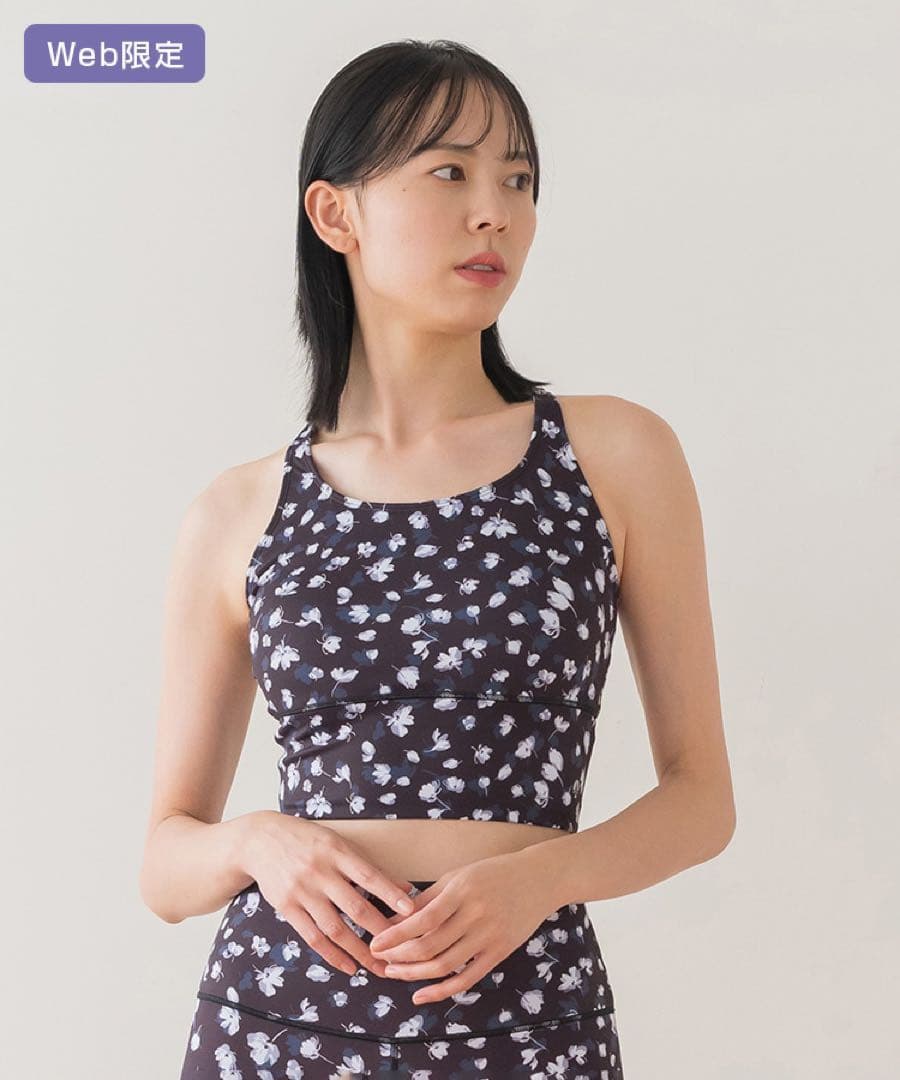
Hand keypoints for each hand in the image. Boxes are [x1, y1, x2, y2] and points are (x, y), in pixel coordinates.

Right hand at [240, 811, 417, 978]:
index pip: (369, 875)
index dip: (390, 894)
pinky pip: (313, 937)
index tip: (412, 910)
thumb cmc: (308, 839)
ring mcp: (302, 891)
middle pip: (355, 906)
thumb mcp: (338, 843)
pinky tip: (349, 967)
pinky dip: (332, 955)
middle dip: (380, 931)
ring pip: (335, 928)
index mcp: (336, 852)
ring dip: (359, 951)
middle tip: (402, 951)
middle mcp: (320, 872)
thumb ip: (369, 867)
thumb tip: (406, 887)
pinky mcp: (286, 908)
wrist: (260, 839)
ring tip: (380, 967)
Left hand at [368, 848, 560, 1004]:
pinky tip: (421, 994)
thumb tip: (394, 921)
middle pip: (430, 946)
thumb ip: (427, 899)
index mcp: (461, 890)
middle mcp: (475, 914)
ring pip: (445, 965)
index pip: (422, 919)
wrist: (539, 879)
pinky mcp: (500, 952)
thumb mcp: (458, 877)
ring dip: (414, 975)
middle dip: (399, 957)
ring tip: (394, 973)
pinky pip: (467, 978)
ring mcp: (489, 935)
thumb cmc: (491, 874)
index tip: (375, 944)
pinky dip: (442, 991)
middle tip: (379, 960)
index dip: (395, 935)